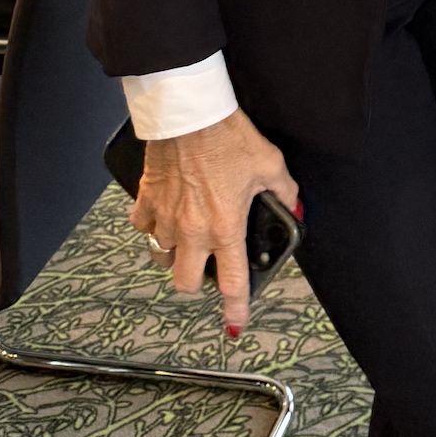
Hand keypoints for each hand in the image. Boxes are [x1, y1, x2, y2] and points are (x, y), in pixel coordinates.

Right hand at [129, 109, 299, 334]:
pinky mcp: (146, 198)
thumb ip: (284, 192)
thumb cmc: (230, 136)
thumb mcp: (270, 163)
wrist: (190, 112)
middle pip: (185, 283)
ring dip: (174, 253)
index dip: (235, 309)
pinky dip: (151, 225)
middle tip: (208, 265)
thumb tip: (293, 208)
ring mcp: (165, 217)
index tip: (235, 325)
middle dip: (197, 282)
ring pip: (161, 256)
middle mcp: (192, 231)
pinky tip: (164, 213)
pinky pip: (142, 226)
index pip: (231, 282)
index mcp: (225, 227)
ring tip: (186, 237)